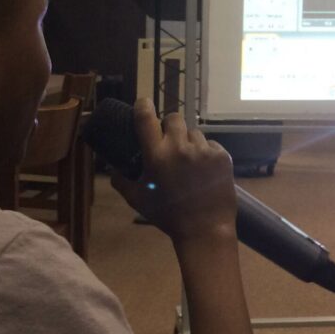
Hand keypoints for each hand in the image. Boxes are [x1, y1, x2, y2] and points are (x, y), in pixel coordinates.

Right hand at [111, 98, 236, 246]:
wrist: (205, 229)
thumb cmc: (168, 216)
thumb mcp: (138, 200)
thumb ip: (121, 181)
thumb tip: (112, 169)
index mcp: (156, 156)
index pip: (145, 117)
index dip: (143, 106)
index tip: (143, 104)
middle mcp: (180, 148)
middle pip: (173, 118)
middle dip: (169, 126)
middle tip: (169, 141)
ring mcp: (203, 151)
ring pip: (194, 132)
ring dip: (188, 141)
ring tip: (188, 160)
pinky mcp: (222, 156)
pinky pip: (211, 144)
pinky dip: (206, 153)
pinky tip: (203, 169)